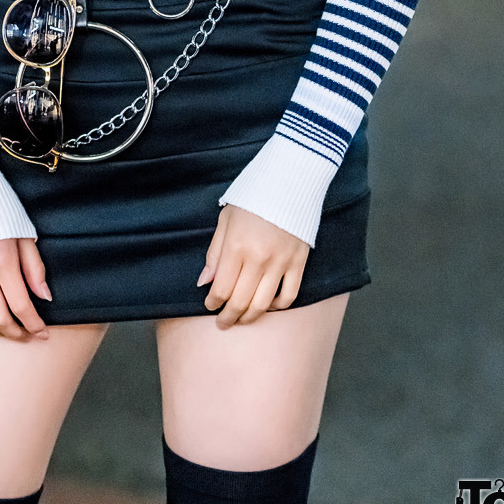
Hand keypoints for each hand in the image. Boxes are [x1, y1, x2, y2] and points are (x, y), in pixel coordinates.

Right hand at [0, 237, 51, 340]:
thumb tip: (44, 297)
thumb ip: (35, 268)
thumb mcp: (25, 235)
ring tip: (6, 330)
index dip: (33, 324)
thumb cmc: (1, 212)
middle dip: (15, 333)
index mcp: (3, 261)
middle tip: (26, 335)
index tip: (43, 333)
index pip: (20, 305)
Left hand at [197, 204, 309, 325]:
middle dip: (228, 317)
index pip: (221, 288)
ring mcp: (281, 262)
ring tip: (242, 319)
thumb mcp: (225, 220)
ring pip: (263, 304)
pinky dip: (277, 307)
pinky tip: (267, 306)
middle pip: (241, 301)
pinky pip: (289, 296)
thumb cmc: (252, 198)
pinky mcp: (299, 262)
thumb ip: (214, 253)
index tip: (209, 305)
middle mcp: (258, 259)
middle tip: (223, 323)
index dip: (213, 303)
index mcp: (236, 247)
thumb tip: (204, 283)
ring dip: (250, 317)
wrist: (288, 180)